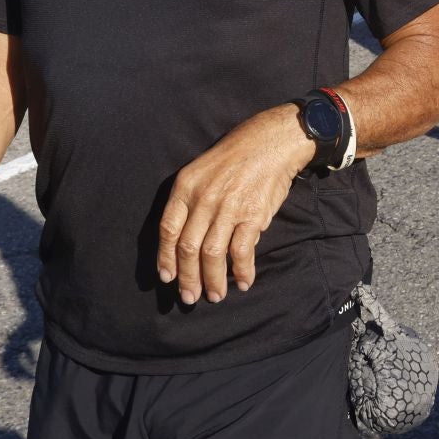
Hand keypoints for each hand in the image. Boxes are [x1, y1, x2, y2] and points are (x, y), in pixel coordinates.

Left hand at [155, 104, 313, 304]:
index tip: (168, 277)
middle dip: (188, 278)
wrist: (272, 141)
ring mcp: (228, 208)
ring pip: (212, 255)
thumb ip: (192, 202)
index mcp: (186, 187)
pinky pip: (242, 252)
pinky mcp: (253, 215)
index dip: (165, 258)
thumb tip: (188, 241)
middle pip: (188, 248)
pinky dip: (242, 271)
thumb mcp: (202, 170)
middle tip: (189, 297)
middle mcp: (203, 199)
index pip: (168, 229)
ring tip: (215, 296)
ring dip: (213, 281)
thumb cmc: (237, 155)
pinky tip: (243, 282)